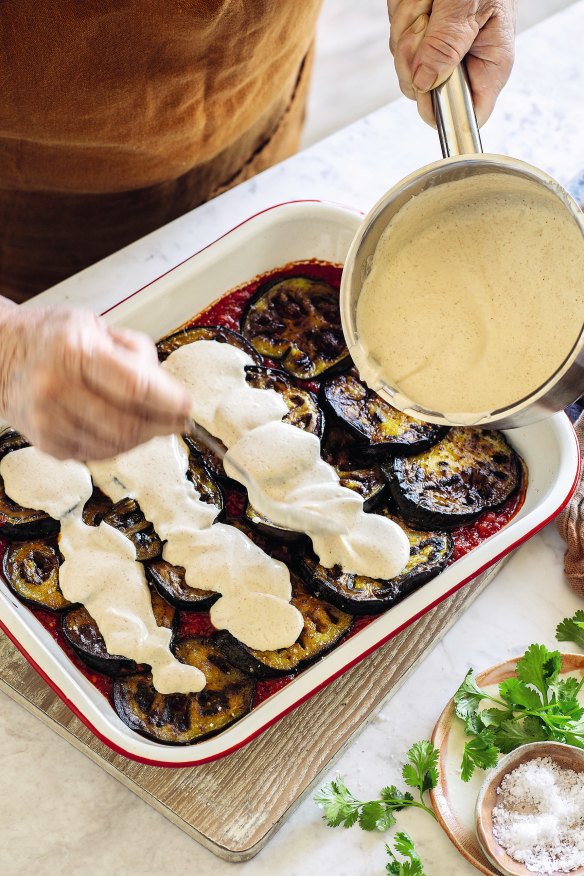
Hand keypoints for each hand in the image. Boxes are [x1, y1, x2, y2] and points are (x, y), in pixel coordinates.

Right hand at [0, 306, 191, 459]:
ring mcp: (49, 421)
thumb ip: (137, 356)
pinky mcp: (47, 443)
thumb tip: (171, 394)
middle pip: (128, 422)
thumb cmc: (53, 337)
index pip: (135, 387)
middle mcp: (57, 388)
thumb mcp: (97, 327)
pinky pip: (97, 453)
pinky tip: (123, 429)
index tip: (187, 406)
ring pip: (116, 444)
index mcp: (74, 352)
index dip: (168, 402)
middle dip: (162, 425)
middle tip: (179, 420)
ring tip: (152, 423)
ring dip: (142, 437)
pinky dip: (118, 444)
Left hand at [388, 0, 516, 125]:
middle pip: (424, 89)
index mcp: (490, 61)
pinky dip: (404, 11)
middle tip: (428, 18)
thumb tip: (426, 82)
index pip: (469, 114)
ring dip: (409, 24)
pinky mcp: (424, 36)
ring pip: (406, 63)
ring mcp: (441, 49)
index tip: (426, 83)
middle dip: (415, 52)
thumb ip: (448, 43)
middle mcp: (465, 60)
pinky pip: (400, 38)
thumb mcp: (468, 4)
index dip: (441, 109)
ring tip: (429, 1)